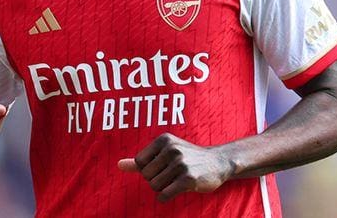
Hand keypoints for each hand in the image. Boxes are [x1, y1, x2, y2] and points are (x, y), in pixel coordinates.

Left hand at [117, 133, 233, 201]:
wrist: (217, 162)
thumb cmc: (187, 157)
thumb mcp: (164, 153)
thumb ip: (141, 160)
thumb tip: (119, 165)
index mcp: (164, 140)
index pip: (139, 162)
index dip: (148, 169)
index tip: (162, 167)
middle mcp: (172, 149)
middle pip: (146, 175)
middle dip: (156, 180)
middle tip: (171, 175)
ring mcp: (180, 164)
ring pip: (154, 186)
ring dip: (163, 188)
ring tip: (176, 180)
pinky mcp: (188, 179)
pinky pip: (164, 195)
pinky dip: (166, 197)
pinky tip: (176, 190)